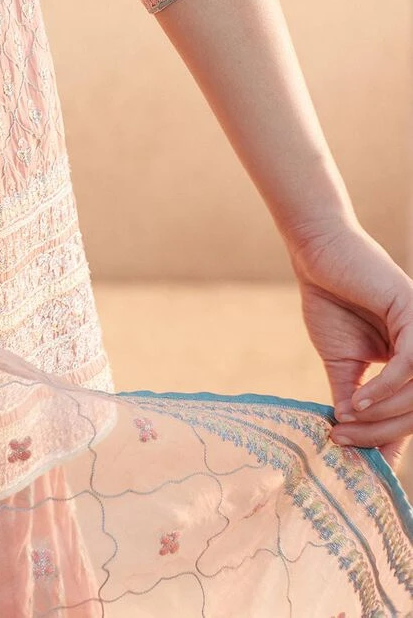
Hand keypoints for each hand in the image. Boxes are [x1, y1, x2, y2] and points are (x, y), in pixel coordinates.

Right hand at [285, 217, 412, 465]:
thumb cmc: (329, 298)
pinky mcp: (412, 313)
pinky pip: (408, 365)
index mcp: (411, 359)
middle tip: (345, 443)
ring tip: (346, 423)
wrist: (317, 253)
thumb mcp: (341, 360)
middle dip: (381, 432)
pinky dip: (385, 389)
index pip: (411, 410)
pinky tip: (358, 400)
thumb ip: (351, 395)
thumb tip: (349, 436)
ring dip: (382, 416)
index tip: (365, 467)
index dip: (390, 440)